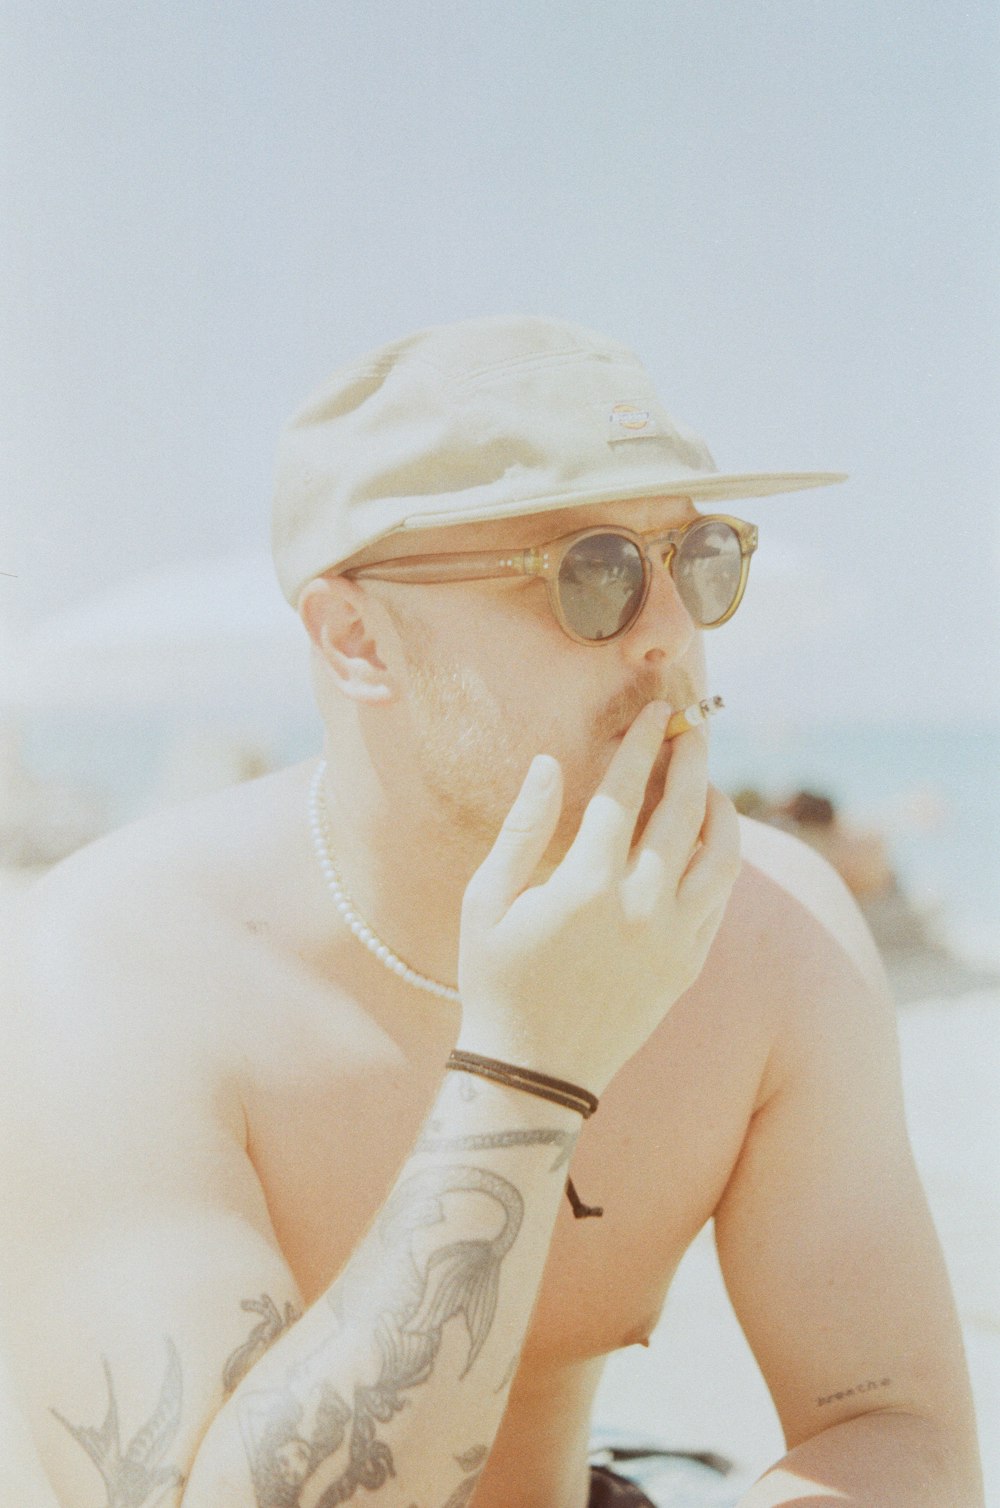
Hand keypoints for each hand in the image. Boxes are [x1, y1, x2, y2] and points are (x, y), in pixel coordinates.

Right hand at [455, 701, 740, 1093]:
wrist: (535, 1071)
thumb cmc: (497, 980)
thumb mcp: (485, 901)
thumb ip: (521, 828)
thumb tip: (548, 764)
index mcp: (585, 885)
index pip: (624, 792)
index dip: (642, 744)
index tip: (657, 710)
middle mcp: (640, 907)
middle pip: (682, 811)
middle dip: (690, 758)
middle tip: (693, 727)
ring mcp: (673, 939)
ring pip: (719, 855)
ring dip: (719, 808)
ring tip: (707, 782)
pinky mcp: (688, 965)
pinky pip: (719, 898)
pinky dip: (720, 859)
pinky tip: (709, 841)